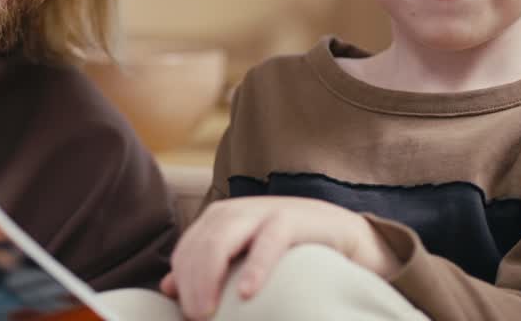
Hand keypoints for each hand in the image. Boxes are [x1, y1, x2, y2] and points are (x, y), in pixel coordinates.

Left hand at [161, 196, 397, 319]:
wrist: (351, 237)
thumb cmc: (294, 255)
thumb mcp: (246, 263)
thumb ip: (211, 271)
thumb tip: (169, 287)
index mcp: (225, 219)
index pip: (189, 247)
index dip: (182, 279)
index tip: (184, 314)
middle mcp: (242, 210)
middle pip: (203, 239)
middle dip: (192, 279)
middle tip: (194, 317)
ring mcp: (269, 210)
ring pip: (226, 233)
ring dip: (211, 273)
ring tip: (208, 310)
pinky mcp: (297, 219)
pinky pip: (272, 239)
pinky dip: (257, 266)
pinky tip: (248, 293)